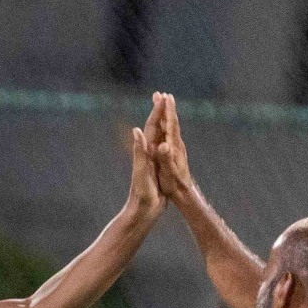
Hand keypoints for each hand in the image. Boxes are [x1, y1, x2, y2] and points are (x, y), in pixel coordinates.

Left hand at [125, 95, 166, 219]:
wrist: (142, 211)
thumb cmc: (141, 193)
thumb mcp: (141, 171)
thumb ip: (139, 151)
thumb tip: (136, 130)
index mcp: (145, 152)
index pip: (151, 127)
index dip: (156, 112)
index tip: (162, 96)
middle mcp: (148, 154)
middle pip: (155, 129)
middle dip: (160, 112)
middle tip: (165, 96)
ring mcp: (153, 161)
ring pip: (160, 138)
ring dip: (164, 124)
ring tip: (168, 113)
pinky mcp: (159, 170)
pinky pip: (165, 151)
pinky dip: (168, 142)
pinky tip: (171, 140)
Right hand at [151, 92, 197, 205]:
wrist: (184, 194)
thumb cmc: (174, 184)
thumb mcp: (168, 172)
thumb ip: (166, 158)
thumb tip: (164, 145)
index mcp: (173, 147)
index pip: (170, 125)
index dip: (167, 110)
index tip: (165, 96)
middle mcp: (176, 145)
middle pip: (171, 122)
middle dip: (167, 108)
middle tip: (162, 94)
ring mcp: (176, 149)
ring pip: (171, 127)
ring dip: (167, 115)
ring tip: (163, 105)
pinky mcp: (175, 153)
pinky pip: (170, 135)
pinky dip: (167, 126)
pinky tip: (166, 126)